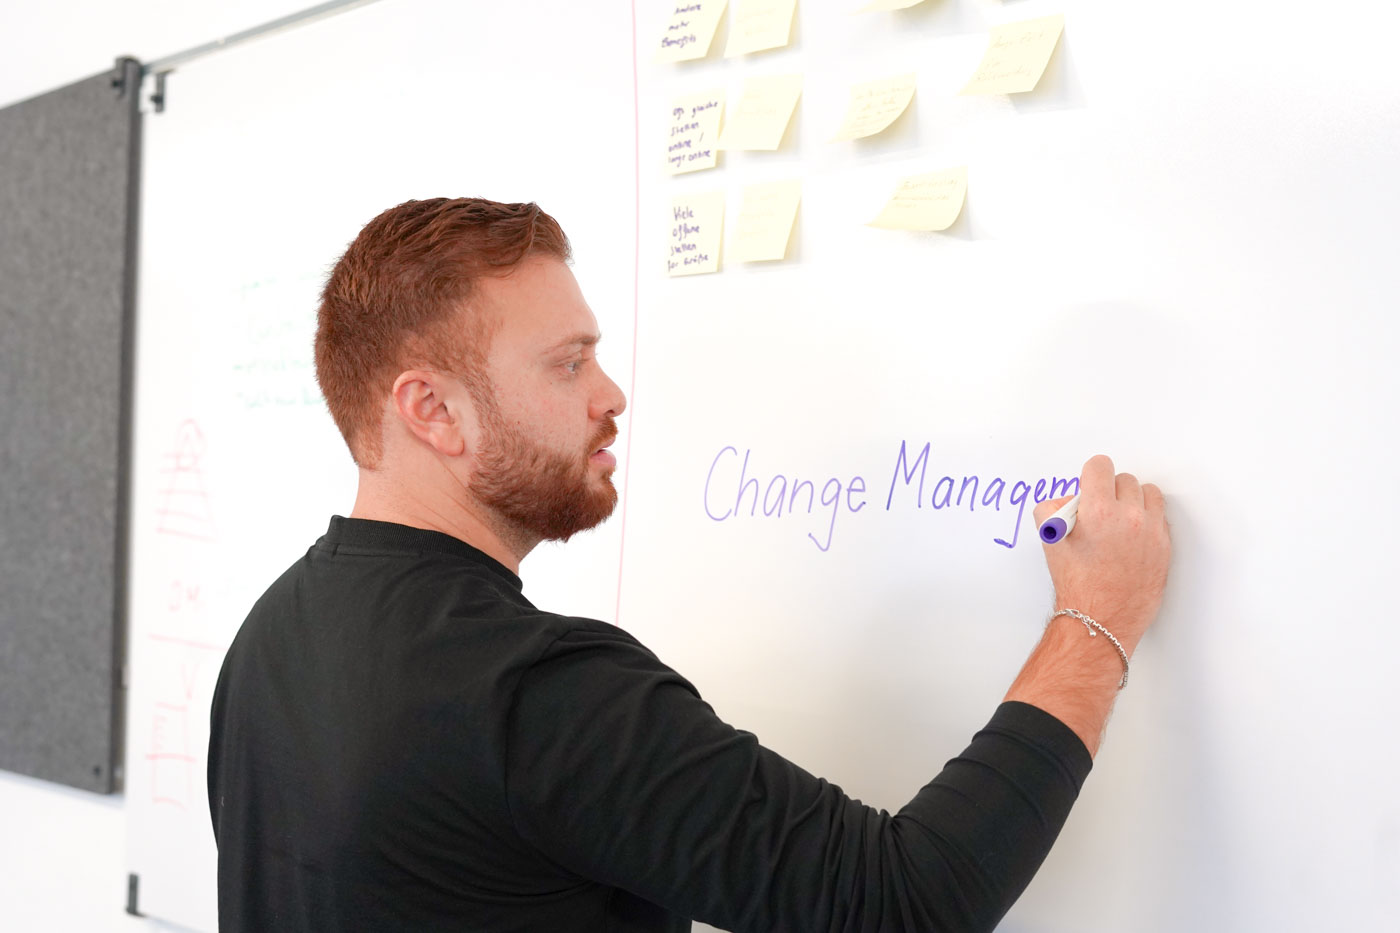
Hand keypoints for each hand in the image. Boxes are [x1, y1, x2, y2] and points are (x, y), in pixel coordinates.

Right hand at [1034, 455, 1170, 656]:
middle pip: (1125, 479)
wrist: (1101, 619)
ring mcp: (1151, 532)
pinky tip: (1132, 536)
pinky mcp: (1165, 546)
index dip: (1091, 475)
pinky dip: (1147, 520)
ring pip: (1148, 493)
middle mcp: (1129, 517)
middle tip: (1101, 510)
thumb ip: (1053, 509)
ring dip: (1134, 501)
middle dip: (1111, 490)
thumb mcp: (1050, 541)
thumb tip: (1069, 499)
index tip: (1089, 486)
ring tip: (1120, 520)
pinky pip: (1160, 516)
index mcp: (1098, 511)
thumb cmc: (1077, 584)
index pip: (1101, 466)